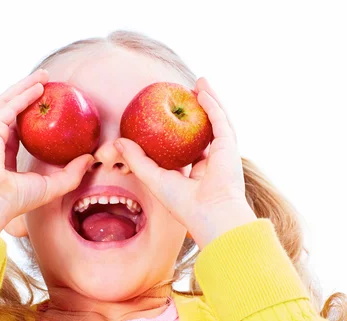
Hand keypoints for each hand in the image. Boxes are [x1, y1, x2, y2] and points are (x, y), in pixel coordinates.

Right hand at [0, 68, 94, 232]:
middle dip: (27, 92)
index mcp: (1, 155)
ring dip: (24, 87)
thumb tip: (90, 159)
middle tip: (47, 81)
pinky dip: (22, 95)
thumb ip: (71, 174)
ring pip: (6, 102)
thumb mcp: (51, 187)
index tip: (46, 104)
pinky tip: (37, 88)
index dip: (29, 114)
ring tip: (43, 77)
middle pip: (9, 109)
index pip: (14, 129)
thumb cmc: (15, 201)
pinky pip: (7, 107)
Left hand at [114, 77, 256, 246]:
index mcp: (197, 172)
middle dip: (197, 110)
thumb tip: (117, 141)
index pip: (189, 147)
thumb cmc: (181, 202)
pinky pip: (219, 118)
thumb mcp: (153, 178)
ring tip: (198, 82)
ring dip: (208, 99)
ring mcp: (223, 152)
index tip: (166, 116)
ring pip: (216, 120)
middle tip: (185, 94)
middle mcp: (212, 160)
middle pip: (205, 129)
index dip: (179, 131)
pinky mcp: (229, 145)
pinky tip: (201, 89)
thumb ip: (136, 159)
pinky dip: (212, 103)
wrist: (208, 212)